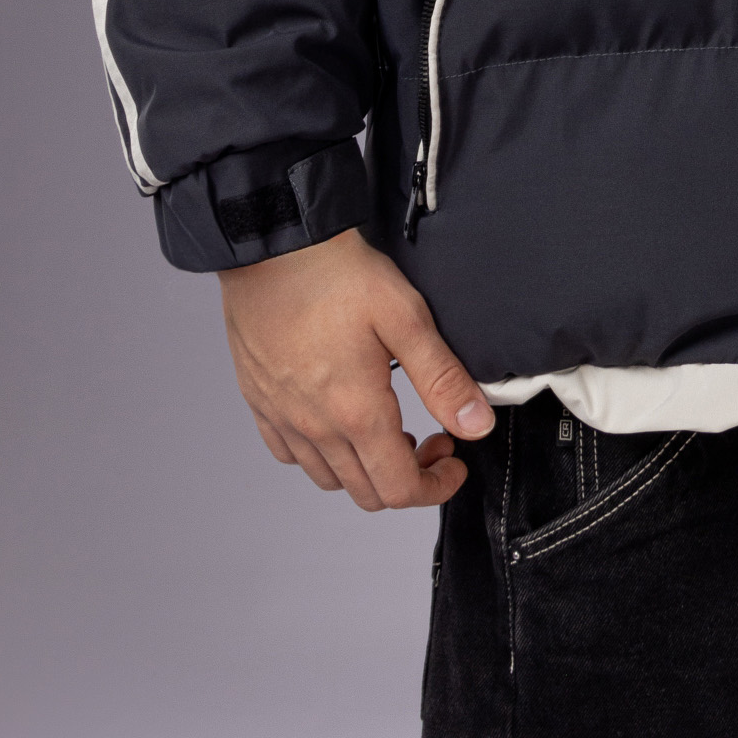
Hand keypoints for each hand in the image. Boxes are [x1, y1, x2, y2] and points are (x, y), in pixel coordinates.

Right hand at [218, 227, 493, 511]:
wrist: (273, 246)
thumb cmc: (336, 274)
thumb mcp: (406, 318)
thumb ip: (443, 378)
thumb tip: (476, 425)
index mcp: (356, 412)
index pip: (399, 489)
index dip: (436, 487)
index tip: (454, 463)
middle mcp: (315, 427)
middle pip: (366, 492)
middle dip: (409, 478)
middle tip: (431, 439)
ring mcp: (282, 417)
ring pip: (328, 479)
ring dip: (366, 469)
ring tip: (389, 430)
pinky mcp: (260, 401)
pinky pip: (289, 454)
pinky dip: (321, 455)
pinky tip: (338, 422)